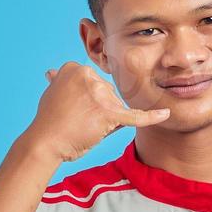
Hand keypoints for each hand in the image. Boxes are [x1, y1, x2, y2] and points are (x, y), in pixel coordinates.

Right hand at [22, 62, 169, 163]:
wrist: (44, 143)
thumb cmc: (49, 123)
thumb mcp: (52, 95)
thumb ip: (61, 83)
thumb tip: (52, 73)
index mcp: (75, 67)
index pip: (96, 84)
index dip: (88, 102)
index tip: (71, 110)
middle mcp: (88, 75)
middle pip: (109, 95)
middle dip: (99, 111)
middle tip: (76, 121)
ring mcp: (99, 93)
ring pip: (116, 108)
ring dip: (106, 121)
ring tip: (82, 126)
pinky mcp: (108, 112)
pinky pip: (134, 116)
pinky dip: (151, 116)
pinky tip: (166, 113)